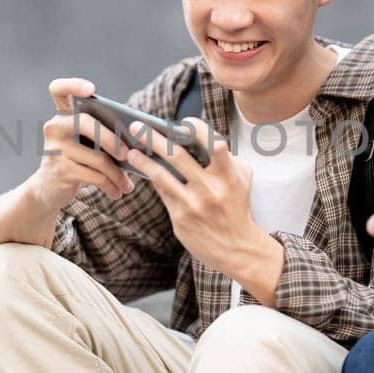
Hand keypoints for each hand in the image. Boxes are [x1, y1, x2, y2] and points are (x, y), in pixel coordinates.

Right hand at [27, 77, 136, 212]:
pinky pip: (95, 176)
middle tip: (128, 155)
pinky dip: (111, 186)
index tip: (91, 89)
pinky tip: (118, 192)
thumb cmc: (78, 160)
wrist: (49, 189)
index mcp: (63, 114)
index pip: (59, 90)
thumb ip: (104, 133)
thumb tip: (139, 139)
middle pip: (86, 123)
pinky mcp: (60, 171)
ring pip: (97, 157)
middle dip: (112, 139)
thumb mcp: (88, 143)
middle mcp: (55, 127)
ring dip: (118, 174)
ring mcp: (55, 149)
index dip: (73, 85)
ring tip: (129, 185)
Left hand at [124, 116, 274, 277]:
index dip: (196, 129)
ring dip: (142, 160)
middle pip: (177, 155)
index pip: (214, 144)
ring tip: (131, 151)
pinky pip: (162, 192)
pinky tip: (143, 170)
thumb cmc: (237, 208)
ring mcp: (194, 205)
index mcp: (228, 176)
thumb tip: (200, 139)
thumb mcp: (242, 180)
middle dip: (152, 138)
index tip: (182, 123)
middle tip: (136, 127)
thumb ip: (226, 159)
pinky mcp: (181, 218)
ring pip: (161, 175)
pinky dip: (152, 178)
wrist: (238, 249)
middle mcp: (211, 189)